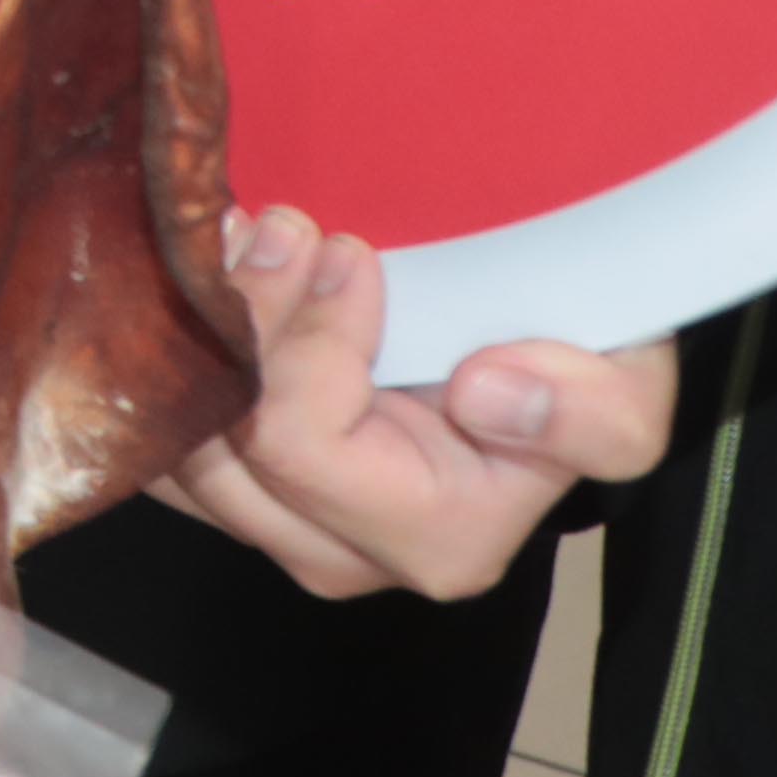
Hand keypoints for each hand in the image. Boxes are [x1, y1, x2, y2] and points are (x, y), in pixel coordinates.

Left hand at [149, 204, 673, 598]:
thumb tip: (488, 394)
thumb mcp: (626, 385)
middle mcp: (342, 553)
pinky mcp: (223, 484)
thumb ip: (591, 413)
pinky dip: (162, 345)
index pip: (301, 445)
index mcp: (440, 542)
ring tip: (242, 233)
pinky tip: (203, 271)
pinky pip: (150, 427)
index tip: (346, 249)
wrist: (532, 359)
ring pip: (174, 436)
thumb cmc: (576, 369)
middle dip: (242, 316)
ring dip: (195, 323)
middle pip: (222, 443)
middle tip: (279, 223)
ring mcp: (272, 523)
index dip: (308, 337)